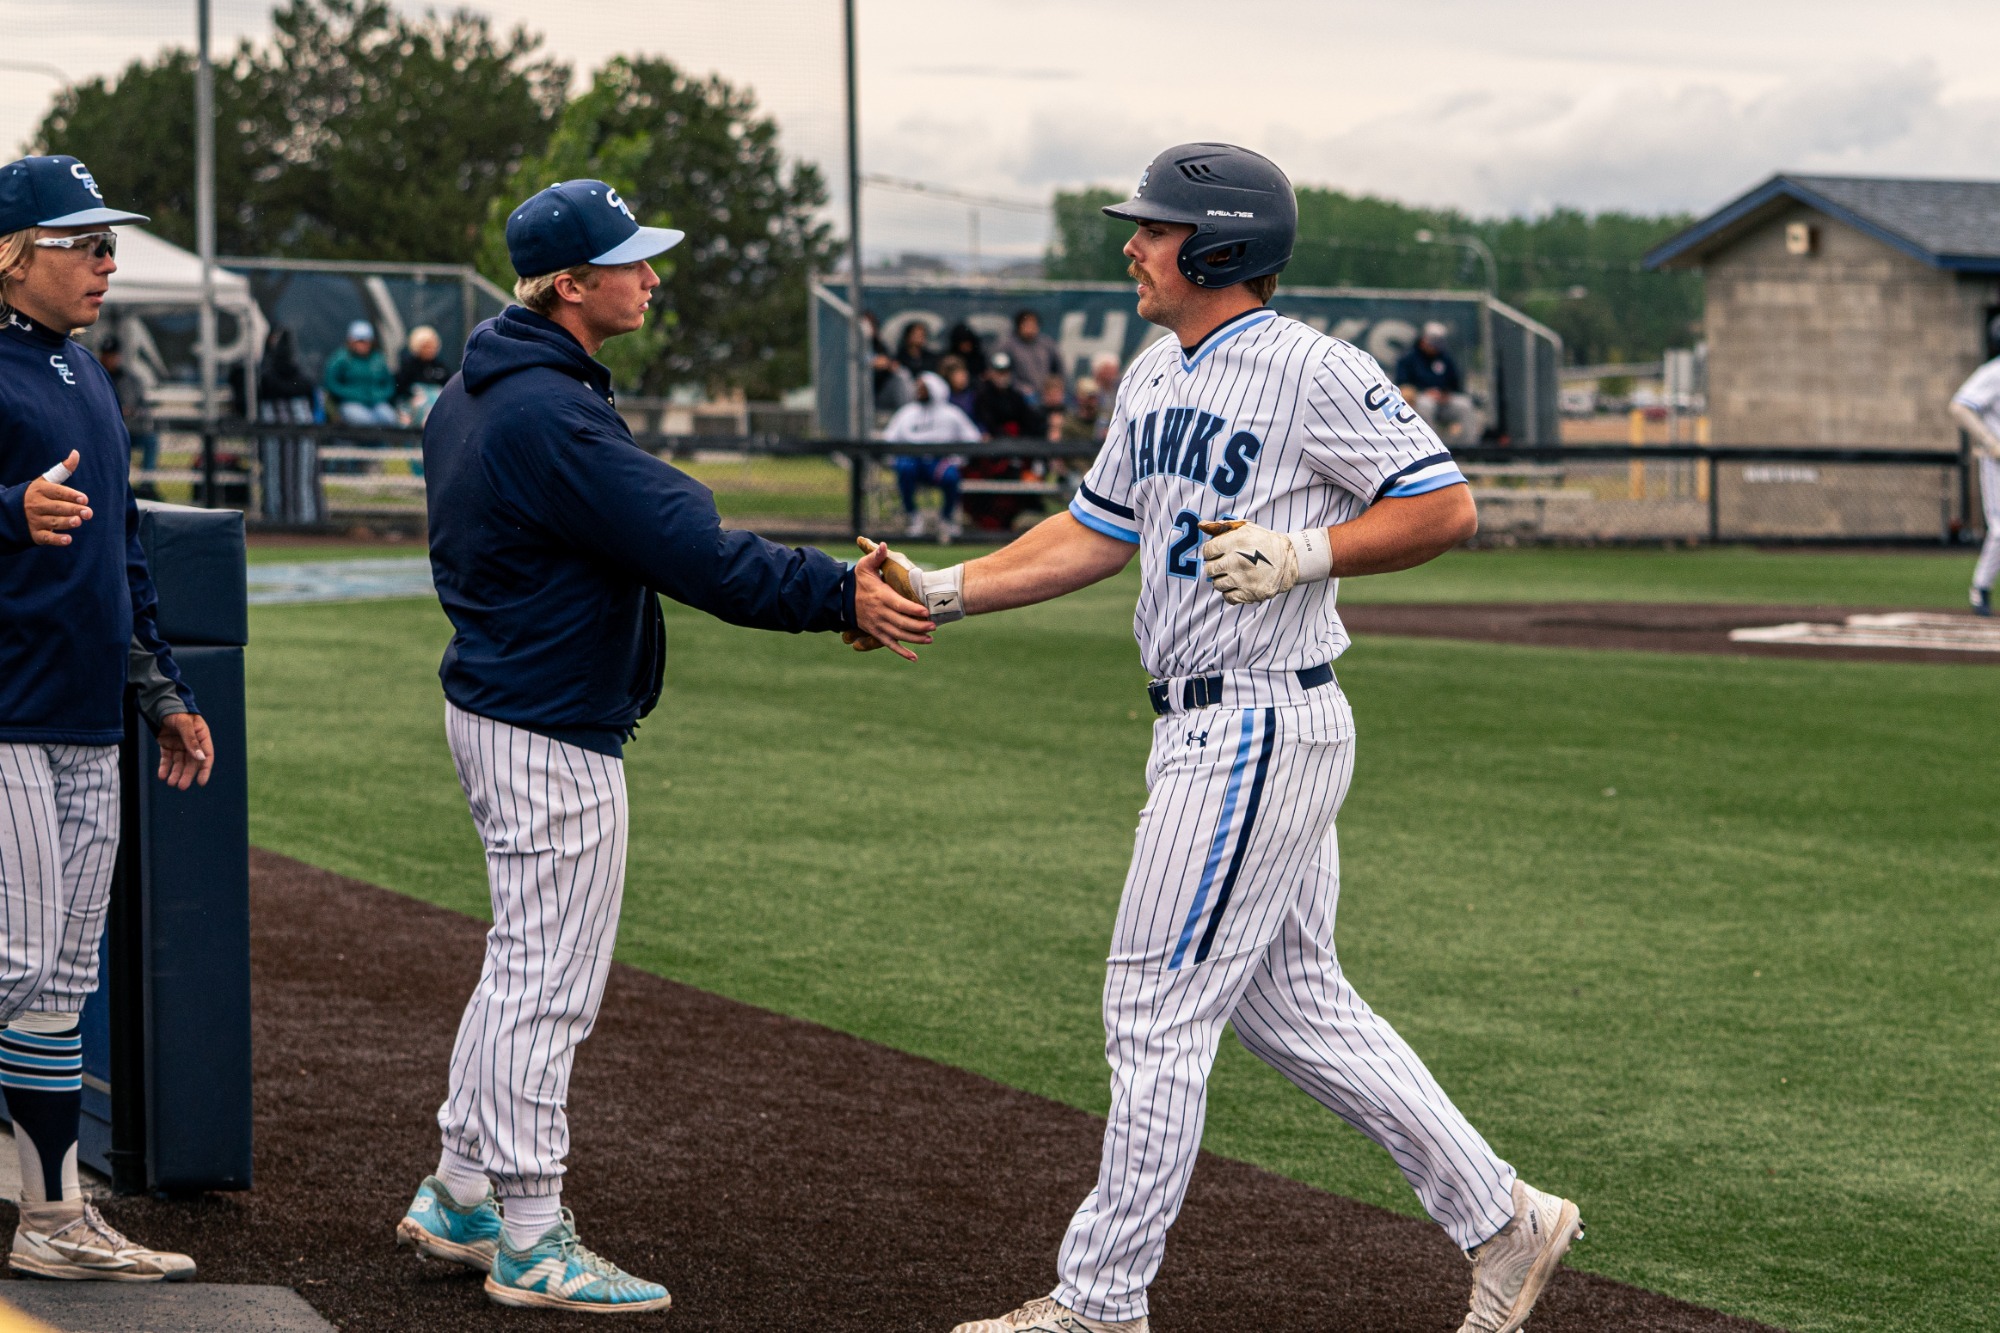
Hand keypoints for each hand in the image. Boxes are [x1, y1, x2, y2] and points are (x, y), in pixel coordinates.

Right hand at [23, 452, 89, 546]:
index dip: (70, 495)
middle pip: (57, 507)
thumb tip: (76, 453)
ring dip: (66, 522)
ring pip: (52, 522)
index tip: (84, 499)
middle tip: (88, 513)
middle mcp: (37, 505)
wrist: (10, 512)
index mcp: (40, 490)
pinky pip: (46, 538)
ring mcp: (35, 520)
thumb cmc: (37, 494)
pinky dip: (56, 540)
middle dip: (72, 509)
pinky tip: (68, 540)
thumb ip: (63, 469)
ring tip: (78, 521)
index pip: (57, 492)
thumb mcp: (46, 481)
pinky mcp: (35, 535)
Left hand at [156, 712, 213, 790]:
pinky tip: (162, 775)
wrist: (159, 704)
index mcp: (202, 736)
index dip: (205, 770)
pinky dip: (164, 767)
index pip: (206, 756)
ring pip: (179, 763)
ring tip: (170, 783)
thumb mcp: (185, 724)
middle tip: (182, 786)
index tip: (201, 782)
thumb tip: (201, 758)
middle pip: (191, 762)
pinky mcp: (167, 745)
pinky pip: (167, 759)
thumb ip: (191, 741)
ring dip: (175, 773)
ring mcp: (179, 745)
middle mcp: (192, 743)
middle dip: (187, 775)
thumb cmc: (177, 711)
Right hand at [850, 540, 934, 660]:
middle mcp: (879, 613)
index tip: (926, 611)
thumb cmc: (857, 581)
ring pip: (898, 635)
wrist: (841, 599)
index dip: (913, 609)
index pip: (899, 604)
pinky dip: (902, 652)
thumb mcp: (865, 566)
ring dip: (914, 639)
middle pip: (901, 622)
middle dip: (918, 625)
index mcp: (880, 597)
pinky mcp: (875, 633)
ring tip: (930, 639)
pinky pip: (889, 644)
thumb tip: (884, 545)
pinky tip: (914, 657)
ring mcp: (877, 625)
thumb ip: (875, 557)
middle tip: (934, 625)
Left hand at [1198, 519, 1300, 604]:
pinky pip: (1228, 597)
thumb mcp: (1246, 528)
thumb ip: (1221, 527)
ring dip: (1222, 580)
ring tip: (1232, 575)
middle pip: (1209, 569)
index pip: (1207, 551)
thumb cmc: (1265, 542)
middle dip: (1214, 567)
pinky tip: (1238, 585)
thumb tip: (1201, 525)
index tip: (1218, 553)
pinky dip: (1230, 592)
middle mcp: (1238, 560)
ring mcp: (1243, 579)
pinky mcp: (1250, 593)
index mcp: (1235, 542)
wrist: (1290, 560)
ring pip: (1217, 584)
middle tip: (1224, 565)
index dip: (1211, 552)